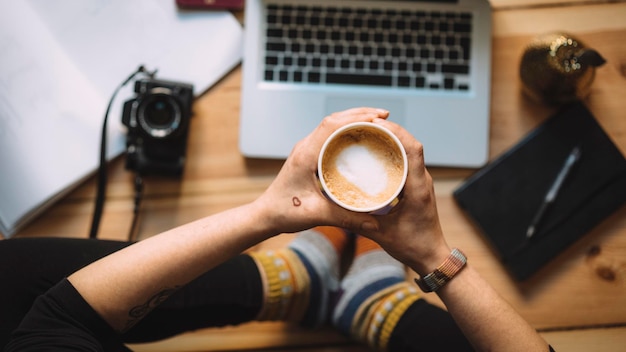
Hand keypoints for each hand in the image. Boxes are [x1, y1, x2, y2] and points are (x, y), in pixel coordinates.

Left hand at [254, 107, 388, 234]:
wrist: (265, 215)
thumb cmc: (285, 213)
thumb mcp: (317, 215)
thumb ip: (345, 218)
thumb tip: (375, 224)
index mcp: (306, 155)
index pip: (331, 125)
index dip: (357, 117)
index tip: (379, 117)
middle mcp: (305, 147)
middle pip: (334, 120)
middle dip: (360, 114)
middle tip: (385, 116)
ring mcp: (305, 149)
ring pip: (331, 125)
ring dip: (353, 119)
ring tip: (377, 121)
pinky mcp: (307, 155)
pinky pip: (328, 135)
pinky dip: (346, 130)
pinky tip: (360, 137)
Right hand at [357, 118, 450, 274]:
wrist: (431, 257)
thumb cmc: (412, 247)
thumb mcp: (381, 234)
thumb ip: (358, 221)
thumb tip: (333, 208)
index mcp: (418, 188)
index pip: (413, 149)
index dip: (396, 132)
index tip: (376, 123)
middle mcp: (422, 180)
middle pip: (410, 144)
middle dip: (390, 131)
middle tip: (366, 125)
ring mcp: (420, 182)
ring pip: (409, 151)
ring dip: (392, 140)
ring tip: (369, 134)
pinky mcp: (417, 187)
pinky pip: (407, 162)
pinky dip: (393, 153)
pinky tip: (376, 155)